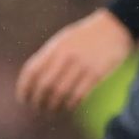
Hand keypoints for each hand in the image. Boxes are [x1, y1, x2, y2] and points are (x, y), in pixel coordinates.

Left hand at [16, 9, 136, 113]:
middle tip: (38, 109)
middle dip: (38, 101)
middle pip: (44, 85)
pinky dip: (71, 104)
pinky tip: (68, 107)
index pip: (32, 71)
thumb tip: (33, 80)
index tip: (23, 99)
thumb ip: (49, 57)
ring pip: (60, 93)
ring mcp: (81, 65)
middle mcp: (65, 56)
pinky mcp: (96, 74)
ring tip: (52, 111)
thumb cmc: (85, 36)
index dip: (24, 88)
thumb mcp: (63, 40)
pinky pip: (79, 95)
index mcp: (54, 47)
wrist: (115, 27)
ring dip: (53, 106)